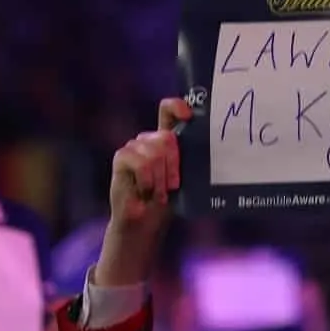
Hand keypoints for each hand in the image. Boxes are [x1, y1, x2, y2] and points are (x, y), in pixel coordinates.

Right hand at [108, 99, 191, 232]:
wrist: (144, 224)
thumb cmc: (166, 202)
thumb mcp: (183, 180)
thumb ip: (187, 161)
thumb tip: (207, 148)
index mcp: (166, 141)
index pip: (168, 111)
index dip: (177, 106)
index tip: (188, 115)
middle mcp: (149, 140)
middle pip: (166, 137)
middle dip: (173, 165)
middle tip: (172, 186)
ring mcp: (134, 147)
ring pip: (154, 152)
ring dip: (160, 179)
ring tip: (158, 193)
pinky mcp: (122, 157)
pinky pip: (141, 162)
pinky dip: (147, 181)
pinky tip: (145, 191)